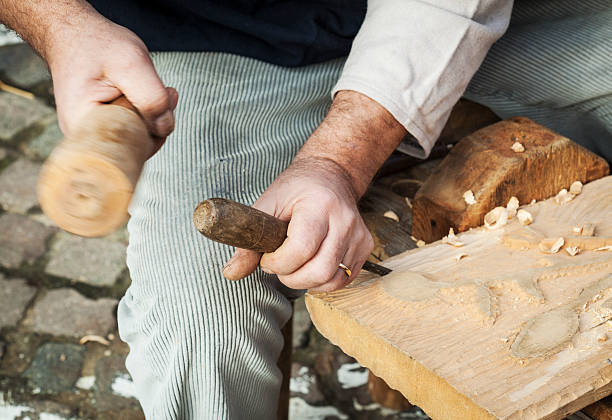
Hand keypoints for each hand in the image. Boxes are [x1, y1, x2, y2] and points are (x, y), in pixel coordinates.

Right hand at [44, 8, 177, 154]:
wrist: (73, 36)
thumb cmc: (94, 45)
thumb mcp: (130, 64)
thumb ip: (152, 98)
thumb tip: (165, 127)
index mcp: (84, 127)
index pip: (131, 150)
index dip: (154, 131)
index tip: (157, 99)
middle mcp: (86, 137)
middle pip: (137, 146)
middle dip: (157, 120)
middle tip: (164, 90)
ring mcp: (95, 134)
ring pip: (139, 138)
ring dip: (153, 115)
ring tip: (151, 86)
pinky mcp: (105, 128)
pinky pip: (134, 130)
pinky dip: (146, 113)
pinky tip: (147, 93)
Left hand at [222, 91, 406, 291]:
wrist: (332, 174)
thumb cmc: (296, 188)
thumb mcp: (268, 204)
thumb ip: (248, 239)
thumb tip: (231, 272)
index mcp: (319, 206)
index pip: (300, 250)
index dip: (277, 263)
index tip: (267, 257)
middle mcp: (344, 221)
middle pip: (319, 271)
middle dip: (292, 278)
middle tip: (280, 266)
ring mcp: (359, 235)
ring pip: (333, 280)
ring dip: (307, 282)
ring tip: (295, 265)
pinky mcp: (366, 246)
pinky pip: (344, 278)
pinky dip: (324, 281)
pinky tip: (312, 265)